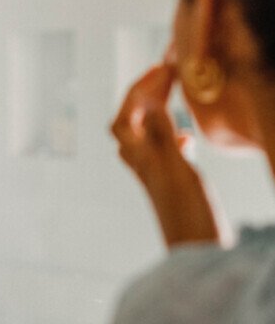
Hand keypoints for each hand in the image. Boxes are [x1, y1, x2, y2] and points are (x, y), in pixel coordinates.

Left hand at [110, 60, 220, 245]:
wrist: (199, 254)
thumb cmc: (188, 215)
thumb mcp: (174, 168)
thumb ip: (161, 134)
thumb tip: (145, 102)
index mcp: (139, 158)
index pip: (125, 115)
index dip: (139, 89)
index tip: (160, 70)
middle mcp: (142, 166)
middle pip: (129, 123)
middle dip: (143, 96)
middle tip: (164, 75)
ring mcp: (156, 176)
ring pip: (146, 136)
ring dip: (156, 112)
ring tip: (174, 96)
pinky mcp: (172, 186)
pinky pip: (165, 153)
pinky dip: (172, 136)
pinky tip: (188, 139)